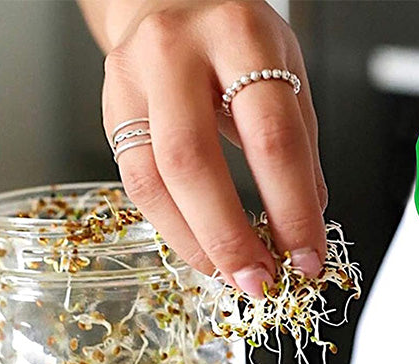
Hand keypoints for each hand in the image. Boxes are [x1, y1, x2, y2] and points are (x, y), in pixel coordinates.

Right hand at [86, 0, 326, 296]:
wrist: (170, 0)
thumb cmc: (234, 39)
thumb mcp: (285, 72)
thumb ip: (297, 146)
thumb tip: (307, 221)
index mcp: (240, 39)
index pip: (272, 140)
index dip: (292, 211)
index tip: (307, 258)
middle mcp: (177, 54)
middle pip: (197, 163)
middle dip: (231, 237)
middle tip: (261, 281)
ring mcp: (133, 80)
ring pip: (155, 179)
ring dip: (197, 243)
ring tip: (232, 275)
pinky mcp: (111, 109)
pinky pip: (136, 184)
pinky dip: (173, 229)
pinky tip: (202, 250)